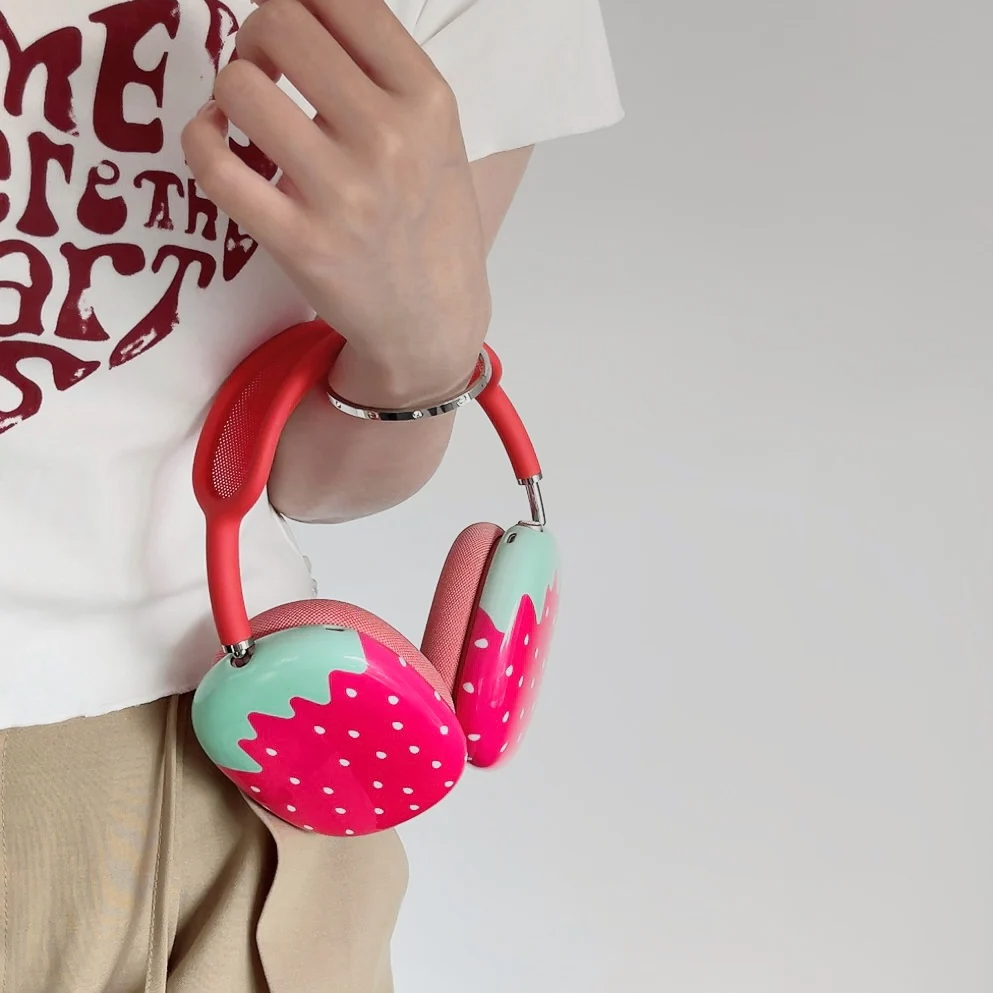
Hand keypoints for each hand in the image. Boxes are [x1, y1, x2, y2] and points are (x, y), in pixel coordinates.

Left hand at [181, 0, 490, 403]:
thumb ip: (381, 68)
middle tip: (266, 70)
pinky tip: (218, 143)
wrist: (433, 323)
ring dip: (230, 91)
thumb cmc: (430, 223)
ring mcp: (343, 194)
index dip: (297, 0)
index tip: (293, 33)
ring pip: (239, 86)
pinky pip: (215, 164)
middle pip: (279, 23)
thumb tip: (298, 9)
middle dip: (257, 35)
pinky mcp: (299, 243)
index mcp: (428, 100)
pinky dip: (201, 139)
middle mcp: (389, 139)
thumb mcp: (438, 133)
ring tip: (248, 119)